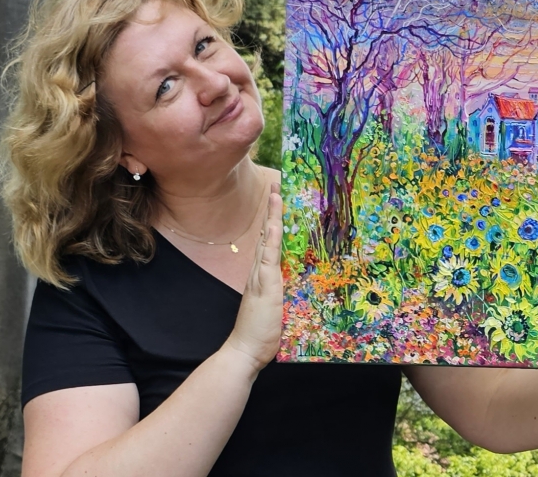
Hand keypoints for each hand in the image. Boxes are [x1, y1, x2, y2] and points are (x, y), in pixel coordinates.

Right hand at [225, 182, 283, 371]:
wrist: (244, 351)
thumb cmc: (261, 334)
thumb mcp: (276, 309)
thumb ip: (281, 294)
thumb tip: (293, 286)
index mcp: (263, 276)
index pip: (269, 243)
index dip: (273, 222)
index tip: (278, 202)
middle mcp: (259, 272)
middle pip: (266, 234)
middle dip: (272, 210)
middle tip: (276, 186)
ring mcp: (260, 277)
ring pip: (267, 239)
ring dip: (271, 216)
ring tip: (276, 194)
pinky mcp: (263, 285)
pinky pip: (268, 257)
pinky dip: (270, 238)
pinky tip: (273, 223)